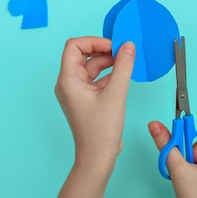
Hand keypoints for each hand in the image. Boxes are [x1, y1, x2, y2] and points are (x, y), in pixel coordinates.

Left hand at [55, 37, 134, 170]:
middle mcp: (68, 83)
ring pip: (91, 66)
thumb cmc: (100, 130)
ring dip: (108, 62)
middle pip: (83, 55)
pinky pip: (95, 78)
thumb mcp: (115, 93)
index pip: (74, 46)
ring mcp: (76, 91)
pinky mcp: (85, 98)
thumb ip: (123, 66)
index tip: (113, 45)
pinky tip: (123, 74)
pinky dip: (108, 74)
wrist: (98, 156)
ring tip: (126, 61)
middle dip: (103, 50)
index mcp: (68, 79)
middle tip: (123, 50)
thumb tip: (128, 46)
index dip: (94, 41)